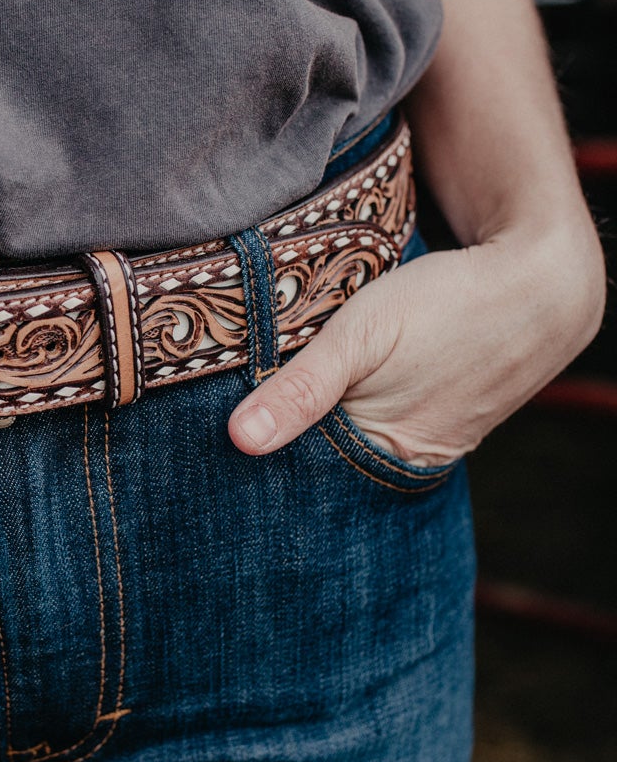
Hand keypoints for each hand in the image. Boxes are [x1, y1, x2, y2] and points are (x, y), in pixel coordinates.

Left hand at [228, 226, 605, 466]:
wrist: (542, 284)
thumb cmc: (446, 303)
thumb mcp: (360, 334)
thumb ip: (300, 388)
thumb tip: (238, 441)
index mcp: (385, 454)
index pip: (303, 478)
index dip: (264, 459)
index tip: (220, 450)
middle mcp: (407, 464)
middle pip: (328, 470)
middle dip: (288, 452)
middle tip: (239, 427)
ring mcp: (431, 446)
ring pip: (356, 449)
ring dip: (322, 432)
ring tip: (285, 407)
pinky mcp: (443, 423)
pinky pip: (385, 432)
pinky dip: (358, 418)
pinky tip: (341, 396)